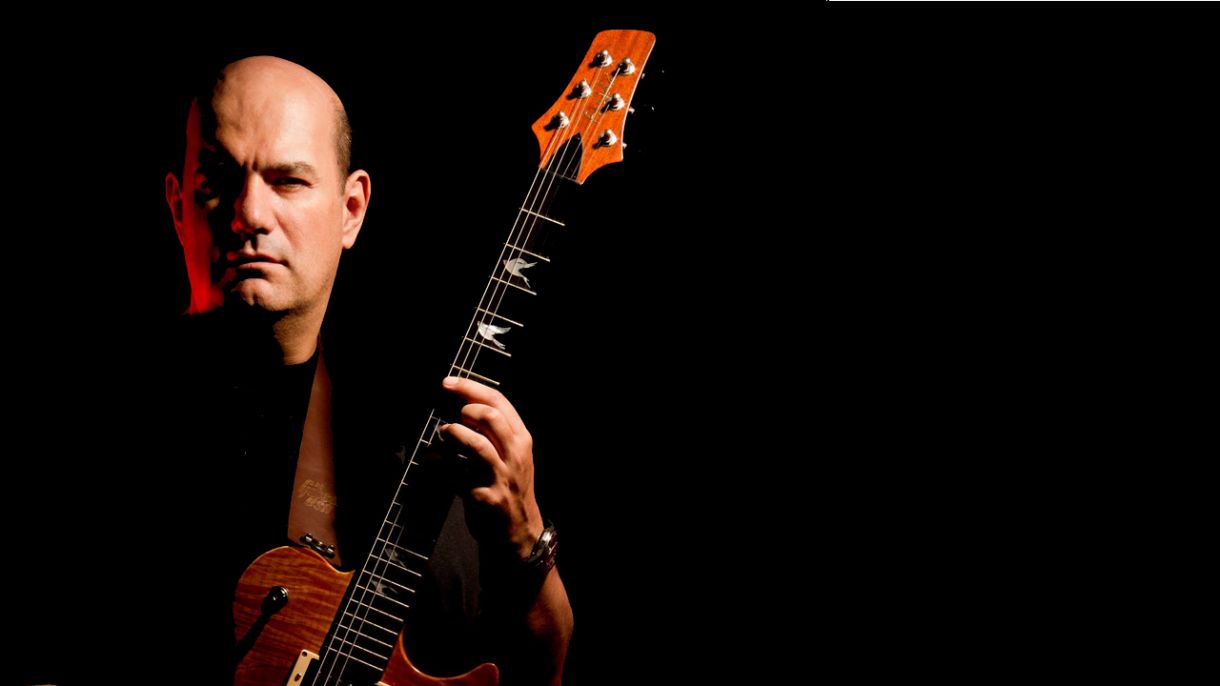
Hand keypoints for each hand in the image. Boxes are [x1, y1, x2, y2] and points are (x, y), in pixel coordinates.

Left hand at [440, 376, 544, 559]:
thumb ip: (493, 432)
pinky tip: (432, 460)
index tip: (448, 383)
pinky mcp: (485, 497)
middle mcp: (514, 454)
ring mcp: (500, 476)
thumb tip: (463, 407)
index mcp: (520, 439)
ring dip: (453, 434)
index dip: (470, 388)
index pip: (498, 401)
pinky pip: (456, 474)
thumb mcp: (512, 456)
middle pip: (489, 416)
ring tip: (444, 434)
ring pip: (475, 443)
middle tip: (452, 416)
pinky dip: (439, 464)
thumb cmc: (509, 488)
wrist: (518, 532)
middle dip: (464, 409)